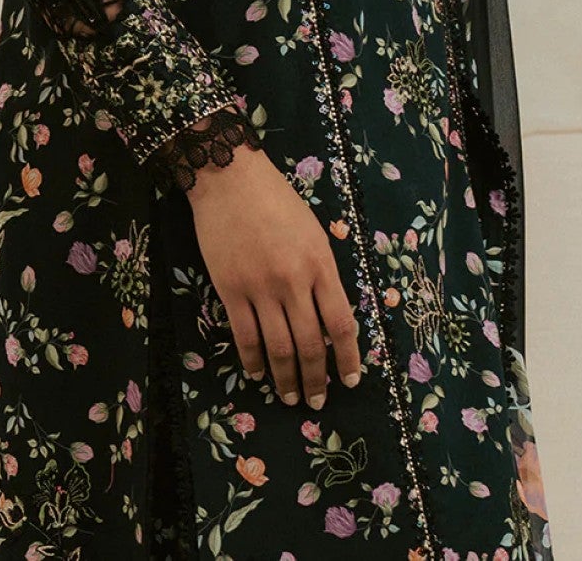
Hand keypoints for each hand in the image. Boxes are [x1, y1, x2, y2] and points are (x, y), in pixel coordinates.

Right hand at [187, 143, 362, 408]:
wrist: (231, 179)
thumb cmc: (277, 200)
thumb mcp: (313, 232)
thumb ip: (322, 273)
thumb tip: (328, 317)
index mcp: (321, 264)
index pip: (341, 324)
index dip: (347, 358)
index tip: (350, 380)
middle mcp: (294, 281)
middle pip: (310, 343)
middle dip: (317, 378)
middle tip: (318, 400)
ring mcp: (261, 287)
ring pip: (278, 347)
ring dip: (286, 378)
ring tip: (290, 397)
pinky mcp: (231, 290)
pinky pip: (245, 335)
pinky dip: (253, 360)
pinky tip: (258, 374)